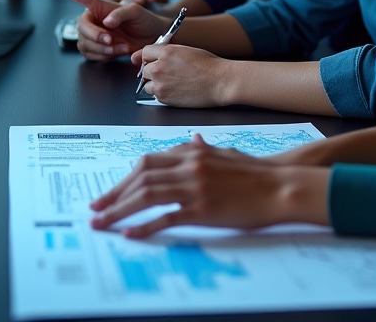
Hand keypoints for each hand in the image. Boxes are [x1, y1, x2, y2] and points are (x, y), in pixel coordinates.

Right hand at [66, 0, 166, 60]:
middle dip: (94, 36)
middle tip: (110, 41)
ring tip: (121, 47)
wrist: (152, 38)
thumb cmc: (145, 19)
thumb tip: (106, 22)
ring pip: (84, 44)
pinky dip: (103, 57)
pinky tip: (116, 52)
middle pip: (81, 28)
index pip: (87, 0)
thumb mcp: (136, 11)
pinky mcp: (97, 49)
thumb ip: (121, 13)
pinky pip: (90, 55)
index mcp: (102, 8)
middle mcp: (96, 21)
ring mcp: (95, 36)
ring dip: (102, 49)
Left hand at [89, 134, 329, 236]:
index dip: (125, 178)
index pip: (148, 162)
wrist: (279, 185)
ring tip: (102, 223)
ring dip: (119, 211)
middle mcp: (189, 166)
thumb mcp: (226, 153)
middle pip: (141, 178)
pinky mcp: (203, 210)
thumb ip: (204, 149)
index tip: (110, 192)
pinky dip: (144, 226)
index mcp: (191, 152)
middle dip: (114, 194)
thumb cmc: (255, 172)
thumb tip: (192, 141)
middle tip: (96, 208)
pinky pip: (166, 218)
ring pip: (146, 196)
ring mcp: (195, 188)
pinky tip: (130, 234)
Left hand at [133, 44, 231, 107]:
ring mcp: (160, 84)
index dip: (146, 57)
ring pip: (146, 84)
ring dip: (155, 83)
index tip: (146, 60)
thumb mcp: (185, 50)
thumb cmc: (208, 66)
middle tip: (165, 74)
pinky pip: (155, 95)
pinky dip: (162, 94)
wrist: (220, 82)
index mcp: (166, 52)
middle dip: (151, 71)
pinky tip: (176, 90)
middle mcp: (159, 67)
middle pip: (143, 69)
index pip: (145, 52)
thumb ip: (168, 52)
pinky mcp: (164, 98)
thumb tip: (156, 56)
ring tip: (172, 83)